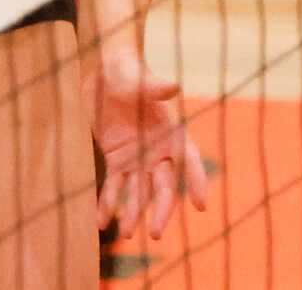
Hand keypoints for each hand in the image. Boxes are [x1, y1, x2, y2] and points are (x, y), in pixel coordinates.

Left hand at [84, 49, 209, 240]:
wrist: (102, 69)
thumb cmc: (125, 69)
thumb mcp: (136, 78)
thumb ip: (154, 87)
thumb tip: (174, 87)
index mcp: (172, 129)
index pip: (189, 159)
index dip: (196, 181)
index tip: (200, 205)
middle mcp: (158, 147)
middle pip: (164, 184)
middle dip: (162, 209)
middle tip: (155, 234)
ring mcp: (137, 155)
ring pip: (139, 191)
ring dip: (134, 212)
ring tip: (125, 233)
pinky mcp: (116, 158)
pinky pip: (114, 186)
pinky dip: (109, 203)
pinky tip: (101, 221)